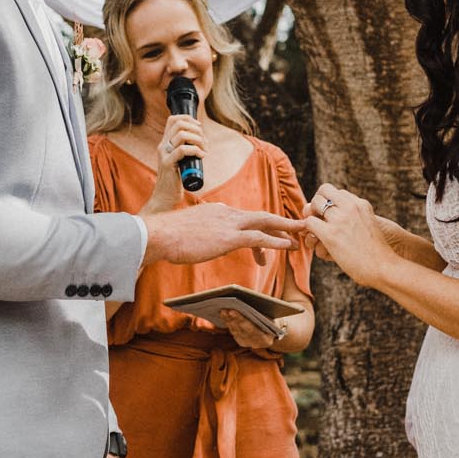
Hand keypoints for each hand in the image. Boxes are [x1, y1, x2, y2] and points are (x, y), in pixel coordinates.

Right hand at [142, 205, 299, 268]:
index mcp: (218, 211)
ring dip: (285, 230)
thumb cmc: (168, 236)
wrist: (158, 235)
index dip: (259, 229)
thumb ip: (201, 231)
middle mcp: (227, 213)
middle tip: (298, 228)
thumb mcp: (189, 229)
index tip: (267, 238)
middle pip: (261, 216)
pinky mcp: (229, 237)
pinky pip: (259, 238)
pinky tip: (287, 246)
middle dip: (281, 222)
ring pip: (265, 223)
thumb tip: (203, 239)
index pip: (245, 219)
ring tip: (300, 239)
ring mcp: (229, 224)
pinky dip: (276, 241)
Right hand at [143, 110, 208, 213]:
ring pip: (181, 134)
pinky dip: (196, 150)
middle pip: (179, 124)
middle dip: (197, 129)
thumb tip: (203, 142)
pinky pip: (182, 150)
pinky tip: (202, 156)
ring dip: (198, 139)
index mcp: (166, 143)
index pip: (173, 119)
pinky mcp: (167, 164)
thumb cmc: (175, 180)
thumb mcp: (180, 161)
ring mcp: (164, 154)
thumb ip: (186, 151)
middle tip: (205, 142)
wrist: (165, 197)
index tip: (199, 128)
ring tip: (205, 150)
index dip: (188, 118)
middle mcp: (163, 146)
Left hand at [218, 302, 284, 351]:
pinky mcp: (241, 341)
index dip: (241, 319)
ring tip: (222, 309)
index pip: (251, 328)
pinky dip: (228, 322)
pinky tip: (223, 314)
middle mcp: (255, 344)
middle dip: (231, 318)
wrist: (274, 331)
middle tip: (224, 308)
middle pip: (241, 330)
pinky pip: (233, 331)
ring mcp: (247, 344)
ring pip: (235, 331)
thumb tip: (245, 301)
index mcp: (266, 339)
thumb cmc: (273, 319)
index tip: (232, 310)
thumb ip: (261, 313)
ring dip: (227, 320)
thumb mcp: (270, 317)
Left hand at [303, 184, 390, 287]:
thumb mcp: (369, 226)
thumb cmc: (376, 252)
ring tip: (315, 232)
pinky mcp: (331, 235)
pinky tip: (317, 242)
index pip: (337, 192)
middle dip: (316, 205)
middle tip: (318, 220)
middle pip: (323, 191)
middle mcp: (350, 207)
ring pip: (313, 205)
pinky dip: (309, 232)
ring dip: (311, 218)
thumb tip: (335, 221)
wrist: (383, 267)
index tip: (330, 216)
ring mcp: (340, 220)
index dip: (329, 202)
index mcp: (361, 204)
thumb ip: (355, 219)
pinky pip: (309, 223)